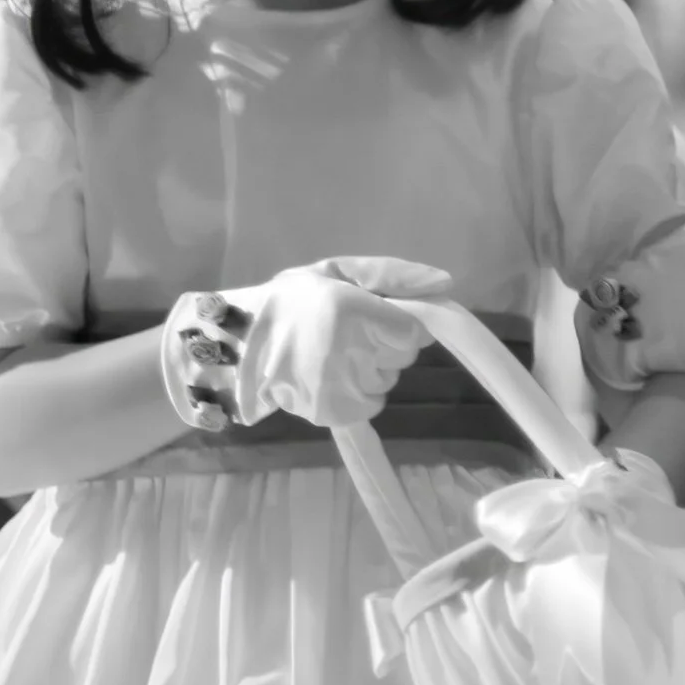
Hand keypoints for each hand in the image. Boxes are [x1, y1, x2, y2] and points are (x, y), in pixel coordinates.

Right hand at [166, 256, 452, 429]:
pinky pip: (372, 402)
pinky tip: (335, 375)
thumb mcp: (339, 271)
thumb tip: (445, 285)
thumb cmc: (293, 301)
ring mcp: (339, 388)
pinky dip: (361, 391)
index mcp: (350, 312)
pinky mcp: (332, 413)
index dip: (402, 323)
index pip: (413, 332)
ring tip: (336, 352)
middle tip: (351, 332)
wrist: (239, 343)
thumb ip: (394, 276)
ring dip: (373, 367)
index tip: (381, 316)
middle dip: (386, 343)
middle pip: (402, 355)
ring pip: (388, 378)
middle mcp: (348, 353)